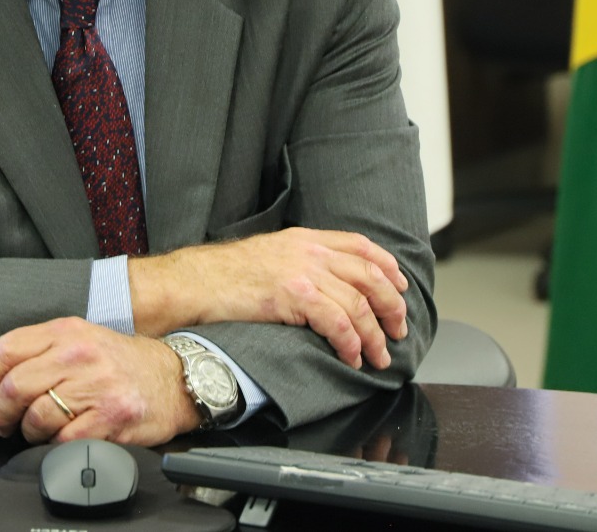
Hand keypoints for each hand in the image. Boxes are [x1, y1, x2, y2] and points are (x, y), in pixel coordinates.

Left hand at [0, 317, 199, 445]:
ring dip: (27, 431)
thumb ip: (24, 354)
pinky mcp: (111, 417)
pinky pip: (64, 439)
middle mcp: (80, 354)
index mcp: (67, 331)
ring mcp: (97, 386)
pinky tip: (60, 438)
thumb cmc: (118, 363)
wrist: (173, 379)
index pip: (7, 348)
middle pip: (16, 385)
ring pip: (36, 415)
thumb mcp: (72, 345)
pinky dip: (54, 445)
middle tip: (1, 421)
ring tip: (35, 429)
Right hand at [129, 227, 409, 369]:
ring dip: (375, 336)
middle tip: (398, 331)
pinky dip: (351, 344)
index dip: (388, 266)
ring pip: (358, 304)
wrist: (195, 282)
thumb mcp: (270, 254)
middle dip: (392, 306)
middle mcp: (309, 251)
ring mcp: (302, 272)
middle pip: (370, 275)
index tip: (400, 287)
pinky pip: (338, 323)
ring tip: (378, 356)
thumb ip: (300, 261)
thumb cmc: (224, 275)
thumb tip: (325, 284)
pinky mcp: (293, 296)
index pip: (361, 245)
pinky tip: (352, 358)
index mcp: (305, 238)